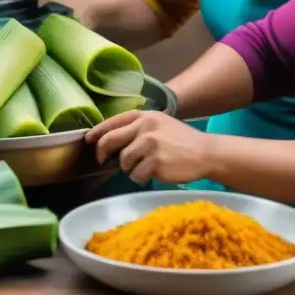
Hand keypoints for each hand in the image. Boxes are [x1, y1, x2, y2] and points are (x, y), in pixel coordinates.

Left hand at [85, 110, 213, 185]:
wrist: (206, 153)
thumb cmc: (182, 141)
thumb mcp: (160, 124)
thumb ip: (138, 128)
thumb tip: (110, 141)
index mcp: (145, 116)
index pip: (114, 121)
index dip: (98, 131)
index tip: (89, 139)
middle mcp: (146, 127)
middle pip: (111, 140)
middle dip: (102, 152)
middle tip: (101, 160)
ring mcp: (150, 145)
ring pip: (124, 161)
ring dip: (130, 168)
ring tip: (146, 167)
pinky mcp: (155, 162)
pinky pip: (136, 175)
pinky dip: (142, 178)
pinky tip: (155, 173)